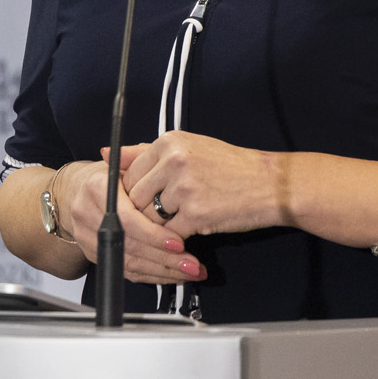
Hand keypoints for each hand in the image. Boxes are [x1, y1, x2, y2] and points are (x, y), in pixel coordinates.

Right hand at [50, 157, 204, 285]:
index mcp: (96, 189)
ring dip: (163, 271)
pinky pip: (126, 271)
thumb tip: (163, 163)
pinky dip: (152, 275)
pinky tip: (173, 274)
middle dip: (165, 258)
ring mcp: (89, 239)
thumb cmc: (106, 177)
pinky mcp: (95, 255)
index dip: (153, 234)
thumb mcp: (124, 162)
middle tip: (192, 263)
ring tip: (190, 271)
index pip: (127, 218)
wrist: (76, 191)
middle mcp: (88, 216)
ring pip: (129, 263)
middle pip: (131, 245)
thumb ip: (143, 161)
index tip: (178, 242)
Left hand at [121, 131, 283, 237]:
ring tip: (182, 216)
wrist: (270, 184)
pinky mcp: (195, 214)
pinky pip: (168, 233)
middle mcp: (173, 162)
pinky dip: (176, 235)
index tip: (146, 196)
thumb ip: (144, 152)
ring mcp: (184, 188)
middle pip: (135, 196)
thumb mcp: (188, 147)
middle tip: (165, 211)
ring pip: (149, 217)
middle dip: (144, 209)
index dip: (134, 190)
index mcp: (169, 143)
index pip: (129, 172)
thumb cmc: (230, 166)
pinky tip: (192, 226)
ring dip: (160, 224)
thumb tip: (107, 153)